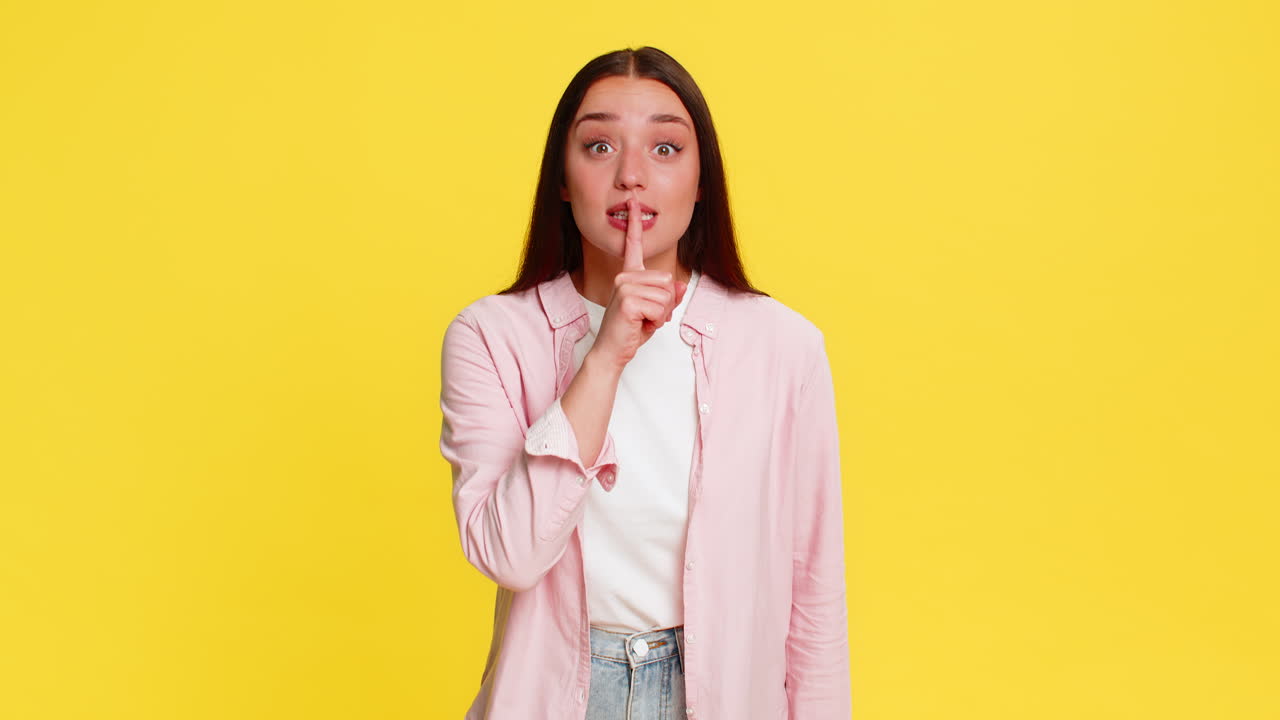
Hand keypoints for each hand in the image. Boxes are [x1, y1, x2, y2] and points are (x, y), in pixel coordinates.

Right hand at [590, 195, 687, 370]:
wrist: (612, 351)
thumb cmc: (631, 331)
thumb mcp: (655, 312)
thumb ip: (668, 297)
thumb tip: (679, 284)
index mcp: (629, 275)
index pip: (632, 246)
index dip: (634, 224)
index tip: (633, 201)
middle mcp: (625, 277)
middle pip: (667, 280)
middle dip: (666, 304)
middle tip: (648, 317)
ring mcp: (624, 287)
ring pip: (666, 295)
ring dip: (661, 314)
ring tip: (644, 322)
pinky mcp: (627, 300)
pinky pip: (660, 307)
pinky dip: (656, 321)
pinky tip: (640, 326)